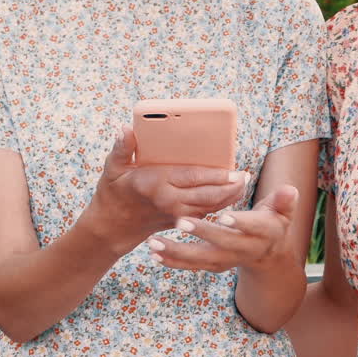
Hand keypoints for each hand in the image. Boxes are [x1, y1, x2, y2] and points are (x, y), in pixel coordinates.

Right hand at [80, 127, 250, 254]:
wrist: (111, 227)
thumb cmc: (113, 192)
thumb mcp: (112, 168)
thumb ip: (122, 148)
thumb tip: (125, 129)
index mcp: (155, 183)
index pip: (191, 178)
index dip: (214, 175)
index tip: (233, 170)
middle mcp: (168, 200)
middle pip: (207, 195)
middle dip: (229, 186)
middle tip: (246, 175)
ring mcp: (176, 214)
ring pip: (210, 206)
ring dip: (230, 196)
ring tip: (244, 182)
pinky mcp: (180, 220)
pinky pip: (206, 213)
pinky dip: (221, 204)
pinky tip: (232, 194)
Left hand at [149, 184, 299, 273]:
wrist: (269, 255)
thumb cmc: (272, 222)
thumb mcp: (283, 211)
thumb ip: (284, 201)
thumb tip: (290, 190)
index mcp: (262, 232)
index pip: (251, 227)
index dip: (239, 223)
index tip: (224, 216)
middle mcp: (244, 249)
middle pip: (222, 244)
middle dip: (201, 234)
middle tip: (180, 222)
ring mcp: (226, 260)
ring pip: (201, 259)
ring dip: (177, 252)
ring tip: (154, 243)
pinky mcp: (212, 264)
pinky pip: (191, 266)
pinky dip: (172, 261)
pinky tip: (154, 254)